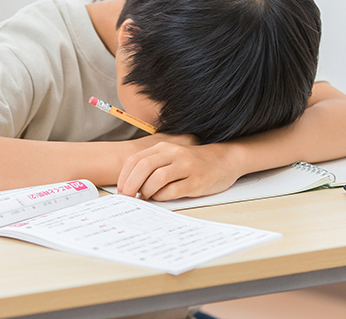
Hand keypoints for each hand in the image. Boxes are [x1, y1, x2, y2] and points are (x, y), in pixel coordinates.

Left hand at [117, 135, 241, 200]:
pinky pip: (173, 191)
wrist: (225, 159)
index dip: (124, 176)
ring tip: (145, 197)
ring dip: (146, 191)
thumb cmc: (194, 161)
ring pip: (156, 178)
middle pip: (143, 167)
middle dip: (130, 185)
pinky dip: (162, 196)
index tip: (120, 189)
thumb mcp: (172, 156)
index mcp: (165, 147)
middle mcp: (174, 154)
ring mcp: (186, 167)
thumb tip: (131, 183)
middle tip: (127, 197)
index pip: (135, 159)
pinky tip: (160, 198)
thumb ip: (154, 165)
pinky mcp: (196, 182)